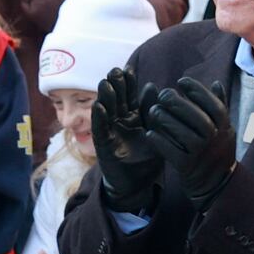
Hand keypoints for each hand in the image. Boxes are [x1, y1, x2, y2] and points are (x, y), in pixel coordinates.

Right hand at [90, 68, 160, 212]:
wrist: (138, 185)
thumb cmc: (148, 160)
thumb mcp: (155, 133)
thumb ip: (153, 112)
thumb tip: (154, 86)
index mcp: (134, 117)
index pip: (130, 96)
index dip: (129, 83)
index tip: (129, 69)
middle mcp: (120, 122)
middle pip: (117, 100)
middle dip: (116, 85)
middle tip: (115, 70)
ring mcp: (110, 132)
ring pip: (106, 111)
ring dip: (105, 97)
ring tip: (105, 82)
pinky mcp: (103, 145)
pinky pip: (100, 129)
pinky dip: (98, 118)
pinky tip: (98, 106)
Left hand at [145, 74, 234, 206]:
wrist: (215, 185)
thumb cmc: (216, 151)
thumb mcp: (224, 129)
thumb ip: (219, 106)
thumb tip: (215, 83)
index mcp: (224, 127)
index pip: (213, 105)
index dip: (197, 91)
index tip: (181, 81)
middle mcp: (215, 140)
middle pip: (197, 118)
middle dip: (178, 103)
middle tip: (163, 94)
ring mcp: (202, 154)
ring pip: (183, 134)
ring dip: (166, 120)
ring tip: (153, 110)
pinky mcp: (187, 167)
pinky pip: (172, 152)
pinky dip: (160, 142)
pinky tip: (150, 133)